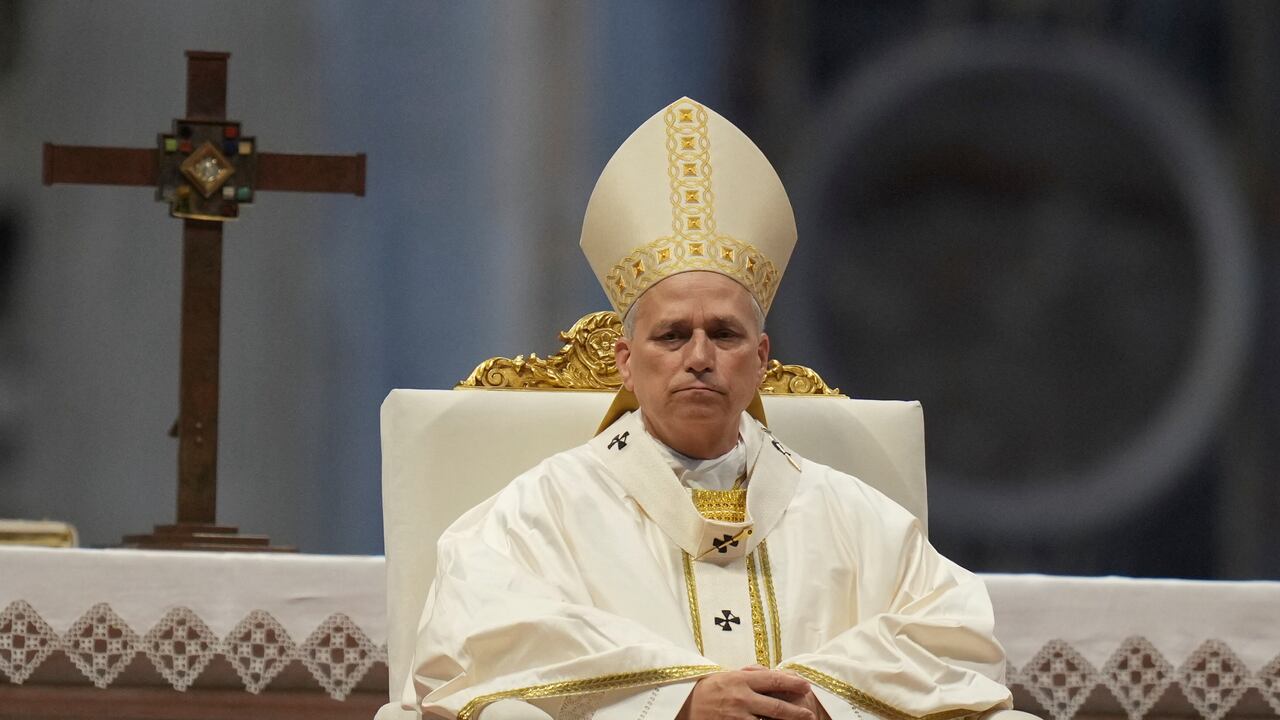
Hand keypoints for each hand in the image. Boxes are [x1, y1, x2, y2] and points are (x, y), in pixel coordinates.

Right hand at [676, 667, 816, 719]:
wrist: (681, 705)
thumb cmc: (704, 689)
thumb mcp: (725, 675)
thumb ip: (747, 674)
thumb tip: (770, 673)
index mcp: (740, 679)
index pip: (773, 679)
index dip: (792, 683)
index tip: (806, 685)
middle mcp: (741, 698)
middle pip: (776, 706)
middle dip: (796, 711)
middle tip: (809, 714)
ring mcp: (736, 716)